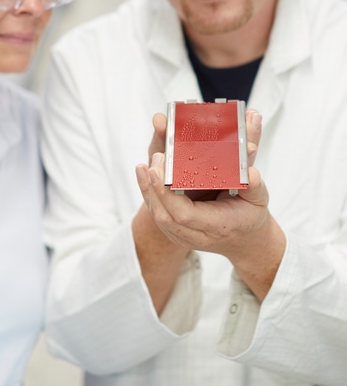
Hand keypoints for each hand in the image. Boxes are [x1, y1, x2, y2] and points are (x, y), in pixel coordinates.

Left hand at [137, 109, 284, 299]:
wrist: (245, 242)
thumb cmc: (250, 216)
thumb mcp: (259, 200)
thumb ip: (254, 186)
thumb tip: (250, 174)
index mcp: (218, 226)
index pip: (184, 214)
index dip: (167, 193)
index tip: (158, 170)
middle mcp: (197, 235)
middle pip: (165, 215)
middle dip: (153, 188)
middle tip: (153, 161)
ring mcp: (183, 236)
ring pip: (158, 215)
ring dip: (147, 190)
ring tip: (143, 166)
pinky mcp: (175, 230)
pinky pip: (158, 213)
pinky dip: (150, 194)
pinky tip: (146, 175)